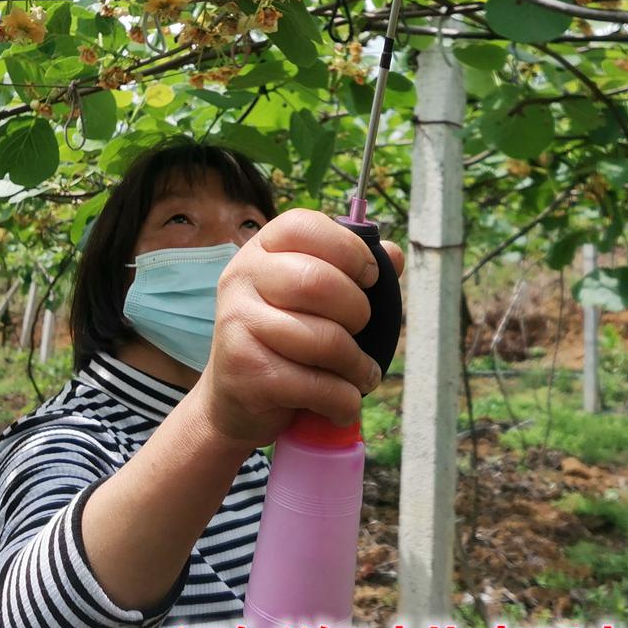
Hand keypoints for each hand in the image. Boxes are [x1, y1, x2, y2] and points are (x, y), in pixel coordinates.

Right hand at [195, 209, 403, 449]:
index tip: (369, 276)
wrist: (233, 400)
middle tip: (361, 331)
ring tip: (361, 374)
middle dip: (359, 313)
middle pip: (319, 282)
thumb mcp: (310, 298)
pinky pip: (317, 385)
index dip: (349, 249)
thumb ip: (351, 271)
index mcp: (261, 249)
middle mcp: (242, 278)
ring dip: (358, 366)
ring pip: (325, 340)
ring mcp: (237, 323)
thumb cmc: (284, 339)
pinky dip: (344, 400)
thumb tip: (393, 254)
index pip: (304, 225)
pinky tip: (342, 402)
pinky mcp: (244, 371)